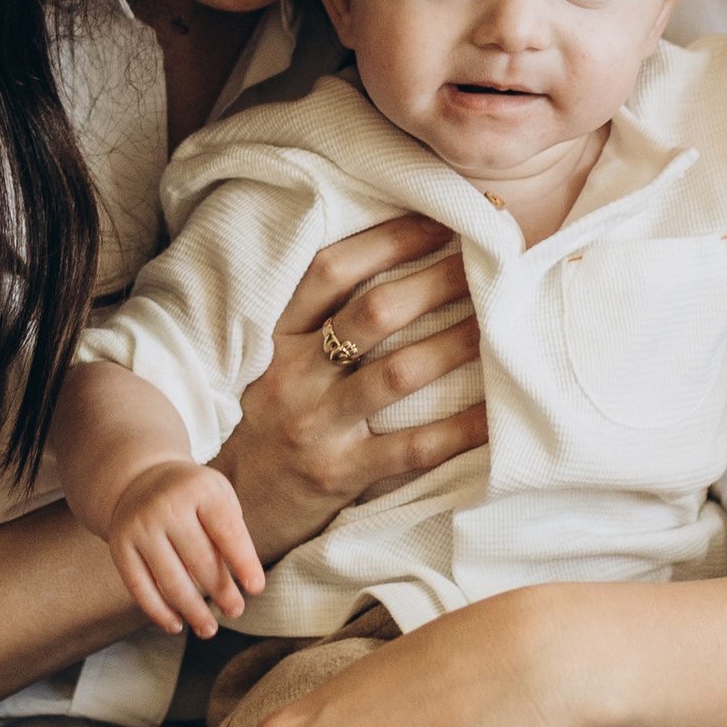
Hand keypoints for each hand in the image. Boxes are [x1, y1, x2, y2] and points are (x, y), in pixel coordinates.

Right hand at [106, 458, 265, 639]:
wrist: (139, 480)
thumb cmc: (192, 497)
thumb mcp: (217, 496)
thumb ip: (232, 532)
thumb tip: (243, 584)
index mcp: (200, 489)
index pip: (228, 532)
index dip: (244, 562)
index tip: (256, 589)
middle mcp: (167, 506)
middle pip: (200, 560)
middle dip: (221, 592)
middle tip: (235, 611)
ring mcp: (139, 526)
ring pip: (170, 581)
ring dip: (193, 611)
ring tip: (209, 629)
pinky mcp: (119, 546)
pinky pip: (139, 588)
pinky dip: (159, 612)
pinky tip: (176, 625)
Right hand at [211, 216, 485, 565]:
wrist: (224, 506)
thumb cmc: (258, 422)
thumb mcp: (265, 362)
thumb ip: (309, 322)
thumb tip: (384, 267)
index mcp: (274, 337)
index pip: (330, 271)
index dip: (387, 241)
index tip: (440, 221)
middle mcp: (293, 375)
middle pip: (373, 314)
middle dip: (435, 281)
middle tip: (488, 258)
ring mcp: (316, 426)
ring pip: (398, 373)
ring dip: (456, 341)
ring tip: (501, 319)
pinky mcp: (339, 474)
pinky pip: (412, 447)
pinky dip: (460, 428)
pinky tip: (498, 411)